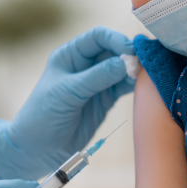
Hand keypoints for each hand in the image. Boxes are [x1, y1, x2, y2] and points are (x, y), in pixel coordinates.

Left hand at [0, 26, 134, 178]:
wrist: (37, 149)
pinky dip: (134, 85)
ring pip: (122, 69)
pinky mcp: (105, 100)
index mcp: (70, 55)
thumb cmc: (43, 115)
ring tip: (149, 75)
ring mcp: (97, 83)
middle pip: (114, 50)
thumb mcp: (67, 93)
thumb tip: (127, 62)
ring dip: (135, 70)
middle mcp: (85, 65)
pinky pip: (124, 87)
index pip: (98, 37)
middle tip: (146, 63)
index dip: (116, 40)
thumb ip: (97, 77)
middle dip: (130, 54)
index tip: (131, 51)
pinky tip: (145, 86)